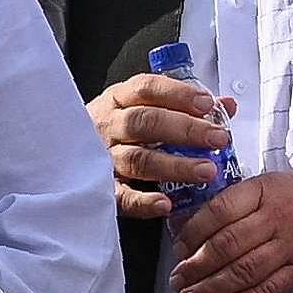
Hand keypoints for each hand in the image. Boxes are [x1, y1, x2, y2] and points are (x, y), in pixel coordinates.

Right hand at [91, 70, 233, 221]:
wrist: (65, 152)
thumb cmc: (120, 129)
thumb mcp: (147, 108)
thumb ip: (188, 107)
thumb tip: (227, 104)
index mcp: (120, 99)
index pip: (148, 88)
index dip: (178, 95)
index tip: (207, 103)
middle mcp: (109, 125)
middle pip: (145, 123)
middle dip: (185, 130)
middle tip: (217, 138)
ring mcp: (102, 157)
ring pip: (137, 159)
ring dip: (174, 165)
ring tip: (205, 171)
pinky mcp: (100, 189)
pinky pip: (120, 196)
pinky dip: (143, 201)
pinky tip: (165, 204)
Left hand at [174, 160, 292, 292]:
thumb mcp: (277, 181)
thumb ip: (243, 200)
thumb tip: (200, 223)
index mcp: (267, 190)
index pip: (219, 211)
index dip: (192, 232)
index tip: (178, 246)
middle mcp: (278, 218)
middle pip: (227, 245)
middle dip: (195, 266)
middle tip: (177, 278)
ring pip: (243, 271)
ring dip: (211, 288)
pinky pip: (269, 290)